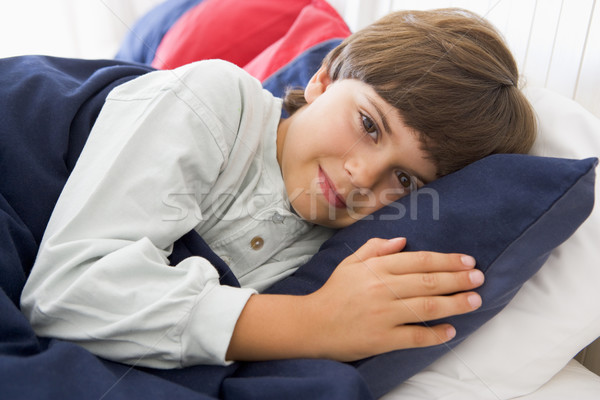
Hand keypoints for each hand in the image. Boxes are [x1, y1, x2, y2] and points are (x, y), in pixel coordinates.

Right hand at [226, 237, 482, 361]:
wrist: (312, 324)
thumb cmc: (334, 292)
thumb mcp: (350, 263)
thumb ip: (375, 248)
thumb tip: (403, 241)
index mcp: (376, 268)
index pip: (419, 261)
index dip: (446, 260)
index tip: (467, 261)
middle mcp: (383, 289)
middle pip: (429, 282)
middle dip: (458, 279)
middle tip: (480, 278)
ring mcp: (384, 315)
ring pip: (427, 307)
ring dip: (455, 304)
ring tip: (475, 301)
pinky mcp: (382, 339)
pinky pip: (415, 337)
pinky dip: (435, 334)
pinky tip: (450, 330)